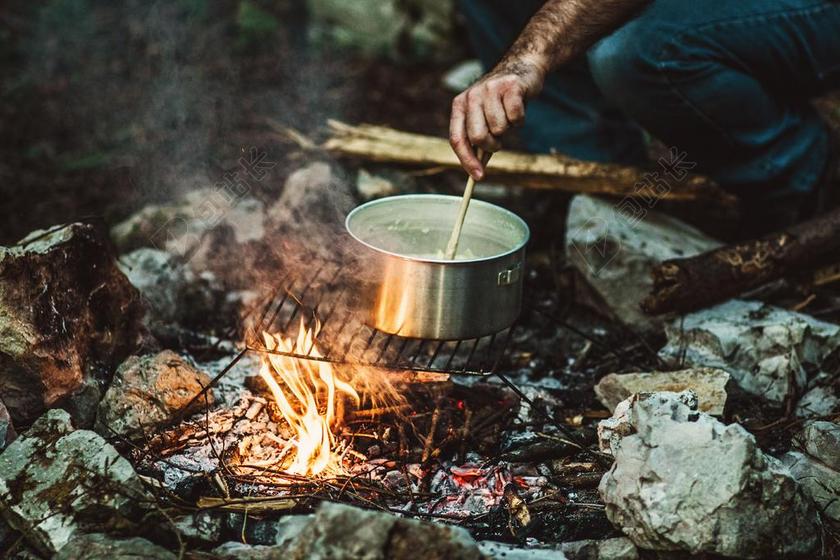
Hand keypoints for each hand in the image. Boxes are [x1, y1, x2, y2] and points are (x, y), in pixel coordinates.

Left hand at [449, 57, 545, 179]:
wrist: (522, 67)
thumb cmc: (501, 100)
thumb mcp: (485, 118)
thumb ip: (479, 142)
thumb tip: (477, 172)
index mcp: (460, 105)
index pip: (457, 139)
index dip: (467, 160)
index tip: (478, 177)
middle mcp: (471, 96)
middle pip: (477, 137)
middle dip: (492, 145)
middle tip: (499, 140)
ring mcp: (490, 89)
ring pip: (500, 128)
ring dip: (509, 129)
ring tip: (509, 115)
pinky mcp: (510, 86)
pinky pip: (516, 118)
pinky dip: (520, 119)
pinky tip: (519, 106)